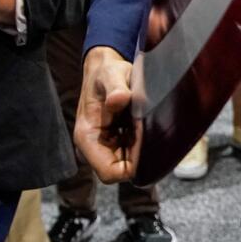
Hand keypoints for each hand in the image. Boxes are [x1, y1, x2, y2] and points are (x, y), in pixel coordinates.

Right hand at [74, 46, 139, 183]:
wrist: (106, 68)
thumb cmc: (107, 73)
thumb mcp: (111, 75)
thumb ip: (116, 88)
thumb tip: (119, 100)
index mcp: (88, 138)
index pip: (110, 172)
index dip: (132, 166)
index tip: (149, 144)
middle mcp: (95, 147)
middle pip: (123, 170)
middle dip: (141, 155)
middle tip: (153, 128)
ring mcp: (107, 146)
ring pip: (131, 162)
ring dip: (143, 147)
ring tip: (148, 122)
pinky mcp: (117, 141)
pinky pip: (135, 151)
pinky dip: (144, 141)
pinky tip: (147, 122)